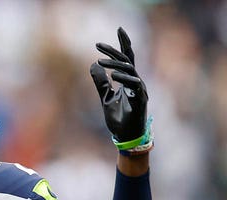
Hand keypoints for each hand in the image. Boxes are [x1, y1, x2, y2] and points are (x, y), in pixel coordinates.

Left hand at [90, 27, 147, 142]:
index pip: (127, 57)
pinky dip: (124, 78)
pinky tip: (113, 74)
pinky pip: (134, 85)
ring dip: (115, 63)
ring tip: (100, 60)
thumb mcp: (105, 97)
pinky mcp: (140, 100)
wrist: (125, 137)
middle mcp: (136, 82)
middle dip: (115, 49)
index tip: (118, 28)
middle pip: (128, 59)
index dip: (123, 43)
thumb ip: (100, 82)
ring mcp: (139, 90)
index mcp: (129, 80)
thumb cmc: (118, 118)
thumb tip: (93, 64)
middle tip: (98, 44)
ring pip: (130, 70)